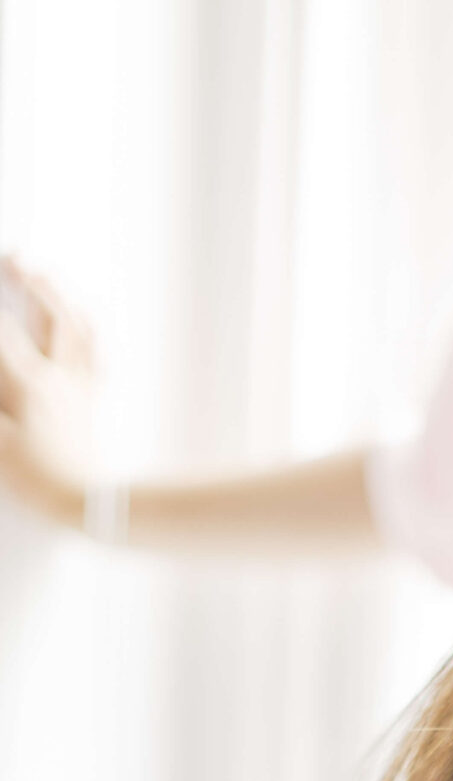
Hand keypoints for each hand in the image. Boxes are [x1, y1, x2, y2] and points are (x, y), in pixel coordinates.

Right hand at [0, 258, 94, 526]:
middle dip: (24, 280)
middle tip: (10, 257)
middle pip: (45, 315)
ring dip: (57, 295)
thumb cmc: (44, 483)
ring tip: (38, 271)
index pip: (2, 333)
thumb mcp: (0, 447)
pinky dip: (88, 330)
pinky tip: (80, 316)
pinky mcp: (98, 399)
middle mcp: (61, 376)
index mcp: (31, 385)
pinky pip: (97, 355)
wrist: (96, 506)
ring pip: (76, 328)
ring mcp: (83, 385)